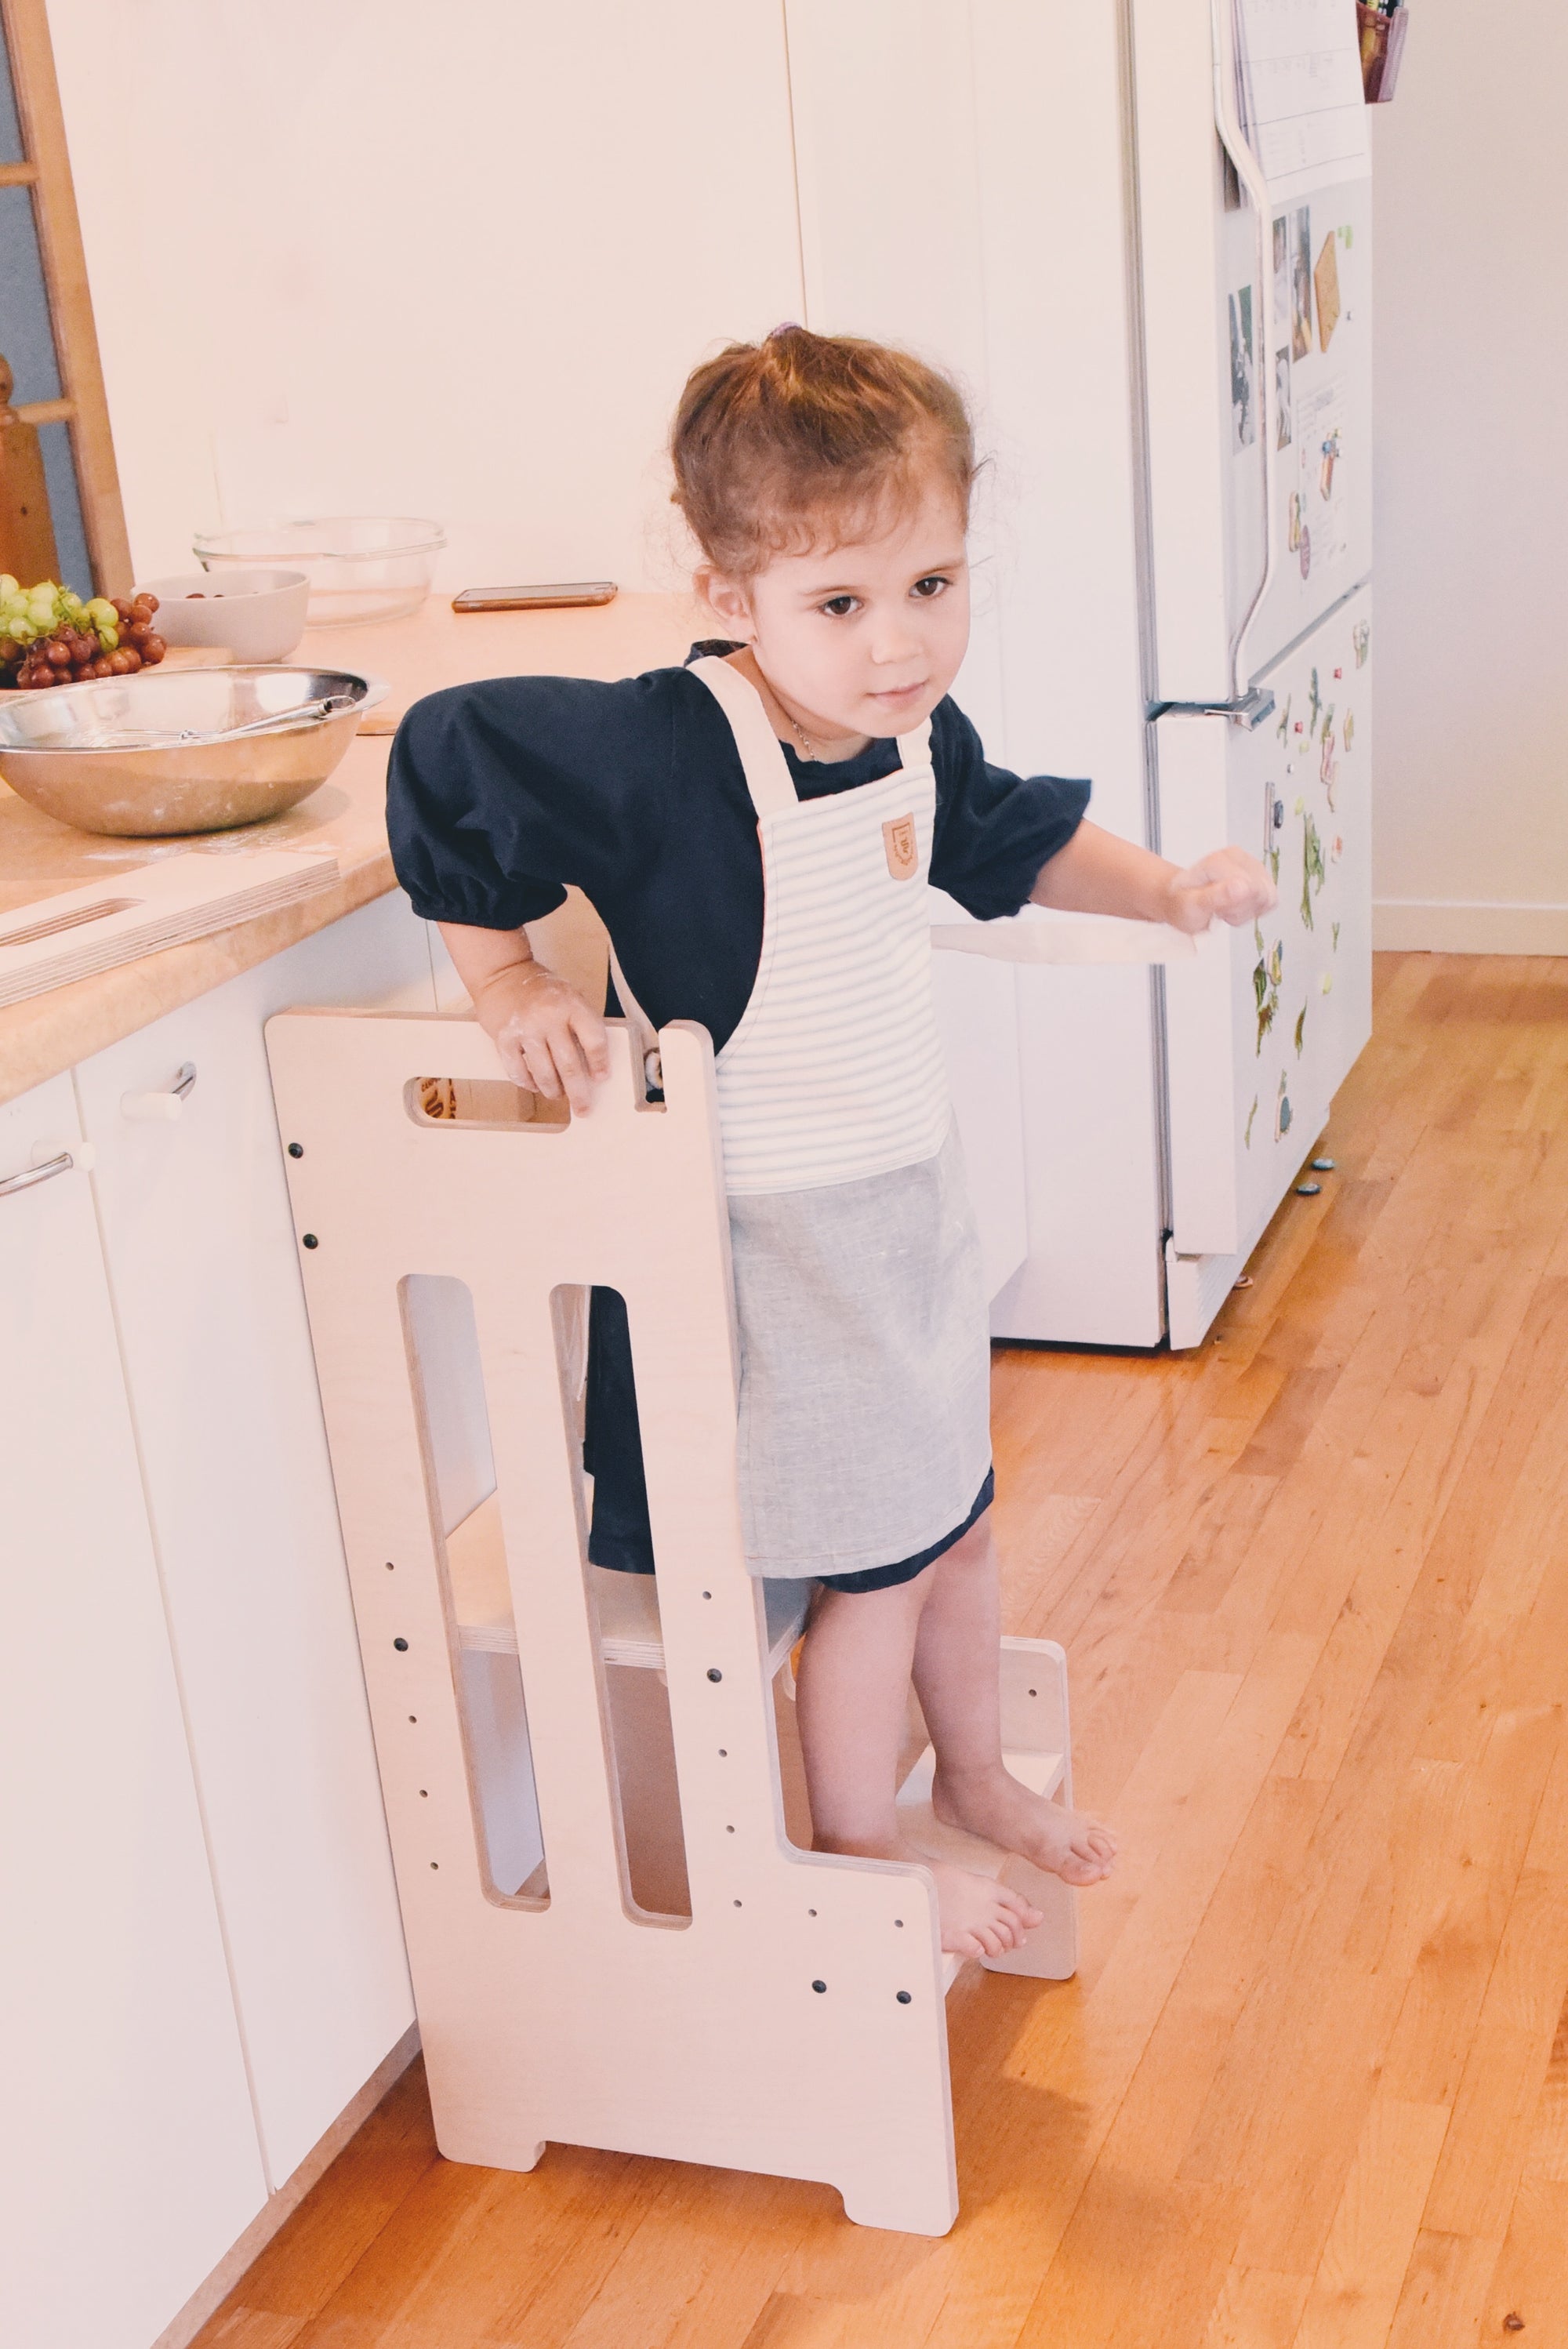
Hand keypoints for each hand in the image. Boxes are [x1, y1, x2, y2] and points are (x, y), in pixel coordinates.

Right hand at [477, 962, 609, 1114]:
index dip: (600, 1063)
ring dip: (553, 1090)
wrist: (503, 975)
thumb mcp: (570, 997)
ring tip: (557, 1094)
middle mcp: (549, 1017)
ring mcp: (525, 1029)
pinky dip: (529, 1084)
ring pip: (544, 1074)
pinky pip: (518, 1072)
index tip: (601, 1078)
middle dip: (578, 1093)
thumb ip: (581, 1025)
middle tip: (583, 1108)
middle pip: (570, 1065)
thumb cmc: (542, 991)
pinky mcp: (503, 1039)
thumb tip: (593, 1066)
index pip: (594, 1040)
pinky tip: (535, 1085)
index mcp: (572, 1005)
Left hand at [1163, 846, 1276, 934]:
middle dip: (1241, 910)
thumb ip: (1215, 896)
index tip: (1216, 909)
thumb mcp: (1192, 906)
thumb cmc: (1183, 903)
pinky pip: (1270, 900)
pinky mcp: (1261, 876)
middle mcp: (1238, 857)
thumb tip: (1241, 887)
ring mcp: (1252, 865)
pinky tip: (1236, 907)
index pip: (1249, 888)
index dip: (1235, 907)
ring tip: (1225, 908)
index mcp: (1220, 859)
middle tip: (1219, 909)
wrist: (1181, 900)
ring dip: (1247, 911)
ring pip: (1268, 897)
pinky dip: (1254, 910)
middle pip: (1261, 893)